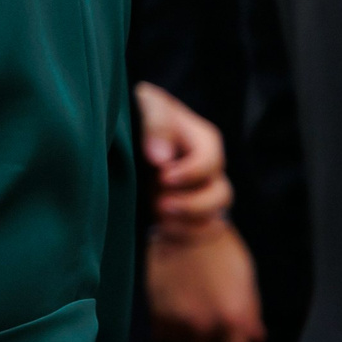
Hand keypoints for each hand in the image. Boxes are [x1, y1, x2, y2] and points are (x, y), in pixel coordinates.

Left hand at [136, 82, 230, 235]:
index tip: (162, 174)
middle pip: (221, 195)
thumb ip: (156, 124)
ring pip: (215, 219)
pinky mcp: (191, 214)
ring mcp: (201, 193)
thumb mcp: (144, 106)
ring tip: (158, 215)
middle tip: (159, 204)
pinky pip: (201, 234)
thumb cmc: (137, 115)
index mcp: (201, 139)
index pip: (211, 159)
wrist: (121, 143)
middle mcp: (207, 169)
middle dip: (191, 205)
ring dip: (187, 222)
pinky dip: (182, 235)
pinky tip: (160, 228)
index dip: (191, 171)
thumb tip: (162, 157)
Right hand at [147, 220, 265, 341]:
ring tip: (183, 301)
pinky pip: (160, 331)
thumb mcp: (245, 280)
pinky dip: (164, 322)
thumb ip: (251, 313)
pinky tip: (169, 302)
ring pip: (180, 338)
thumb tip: (257, 337)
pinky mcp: (157, 312)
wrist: (185, 228)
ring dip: (182, 328)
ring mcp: (179, 320)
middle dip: (204, 335)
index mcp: (235, 319)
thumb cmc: (221, 250)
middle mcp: (207, 325)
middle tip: (201, 311)